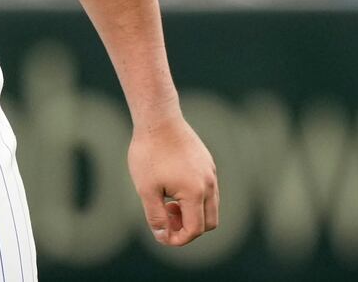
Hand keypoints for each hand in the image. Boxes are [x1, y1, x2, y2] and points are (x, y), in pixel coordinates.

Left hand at [128, 114, 217, 246]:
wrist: (158, 119)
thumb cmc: (149, 153)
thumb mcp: (146, 188)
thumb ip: (155, 216)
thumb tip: (163, 236)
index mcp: (196, 193)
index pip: (195, 230)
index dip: (178, 239)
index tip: (161, 235)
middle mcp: (209, 184)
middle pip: (209, 223)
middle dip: (188, 228)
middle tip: (165, 215)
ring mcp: (211, 172)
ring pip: (210, 206)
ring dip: (192, 213)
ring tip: (167, 201)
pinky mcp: (208, 163)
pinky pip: (208, 189)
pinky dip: (194, 198)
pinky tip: (172, 186)